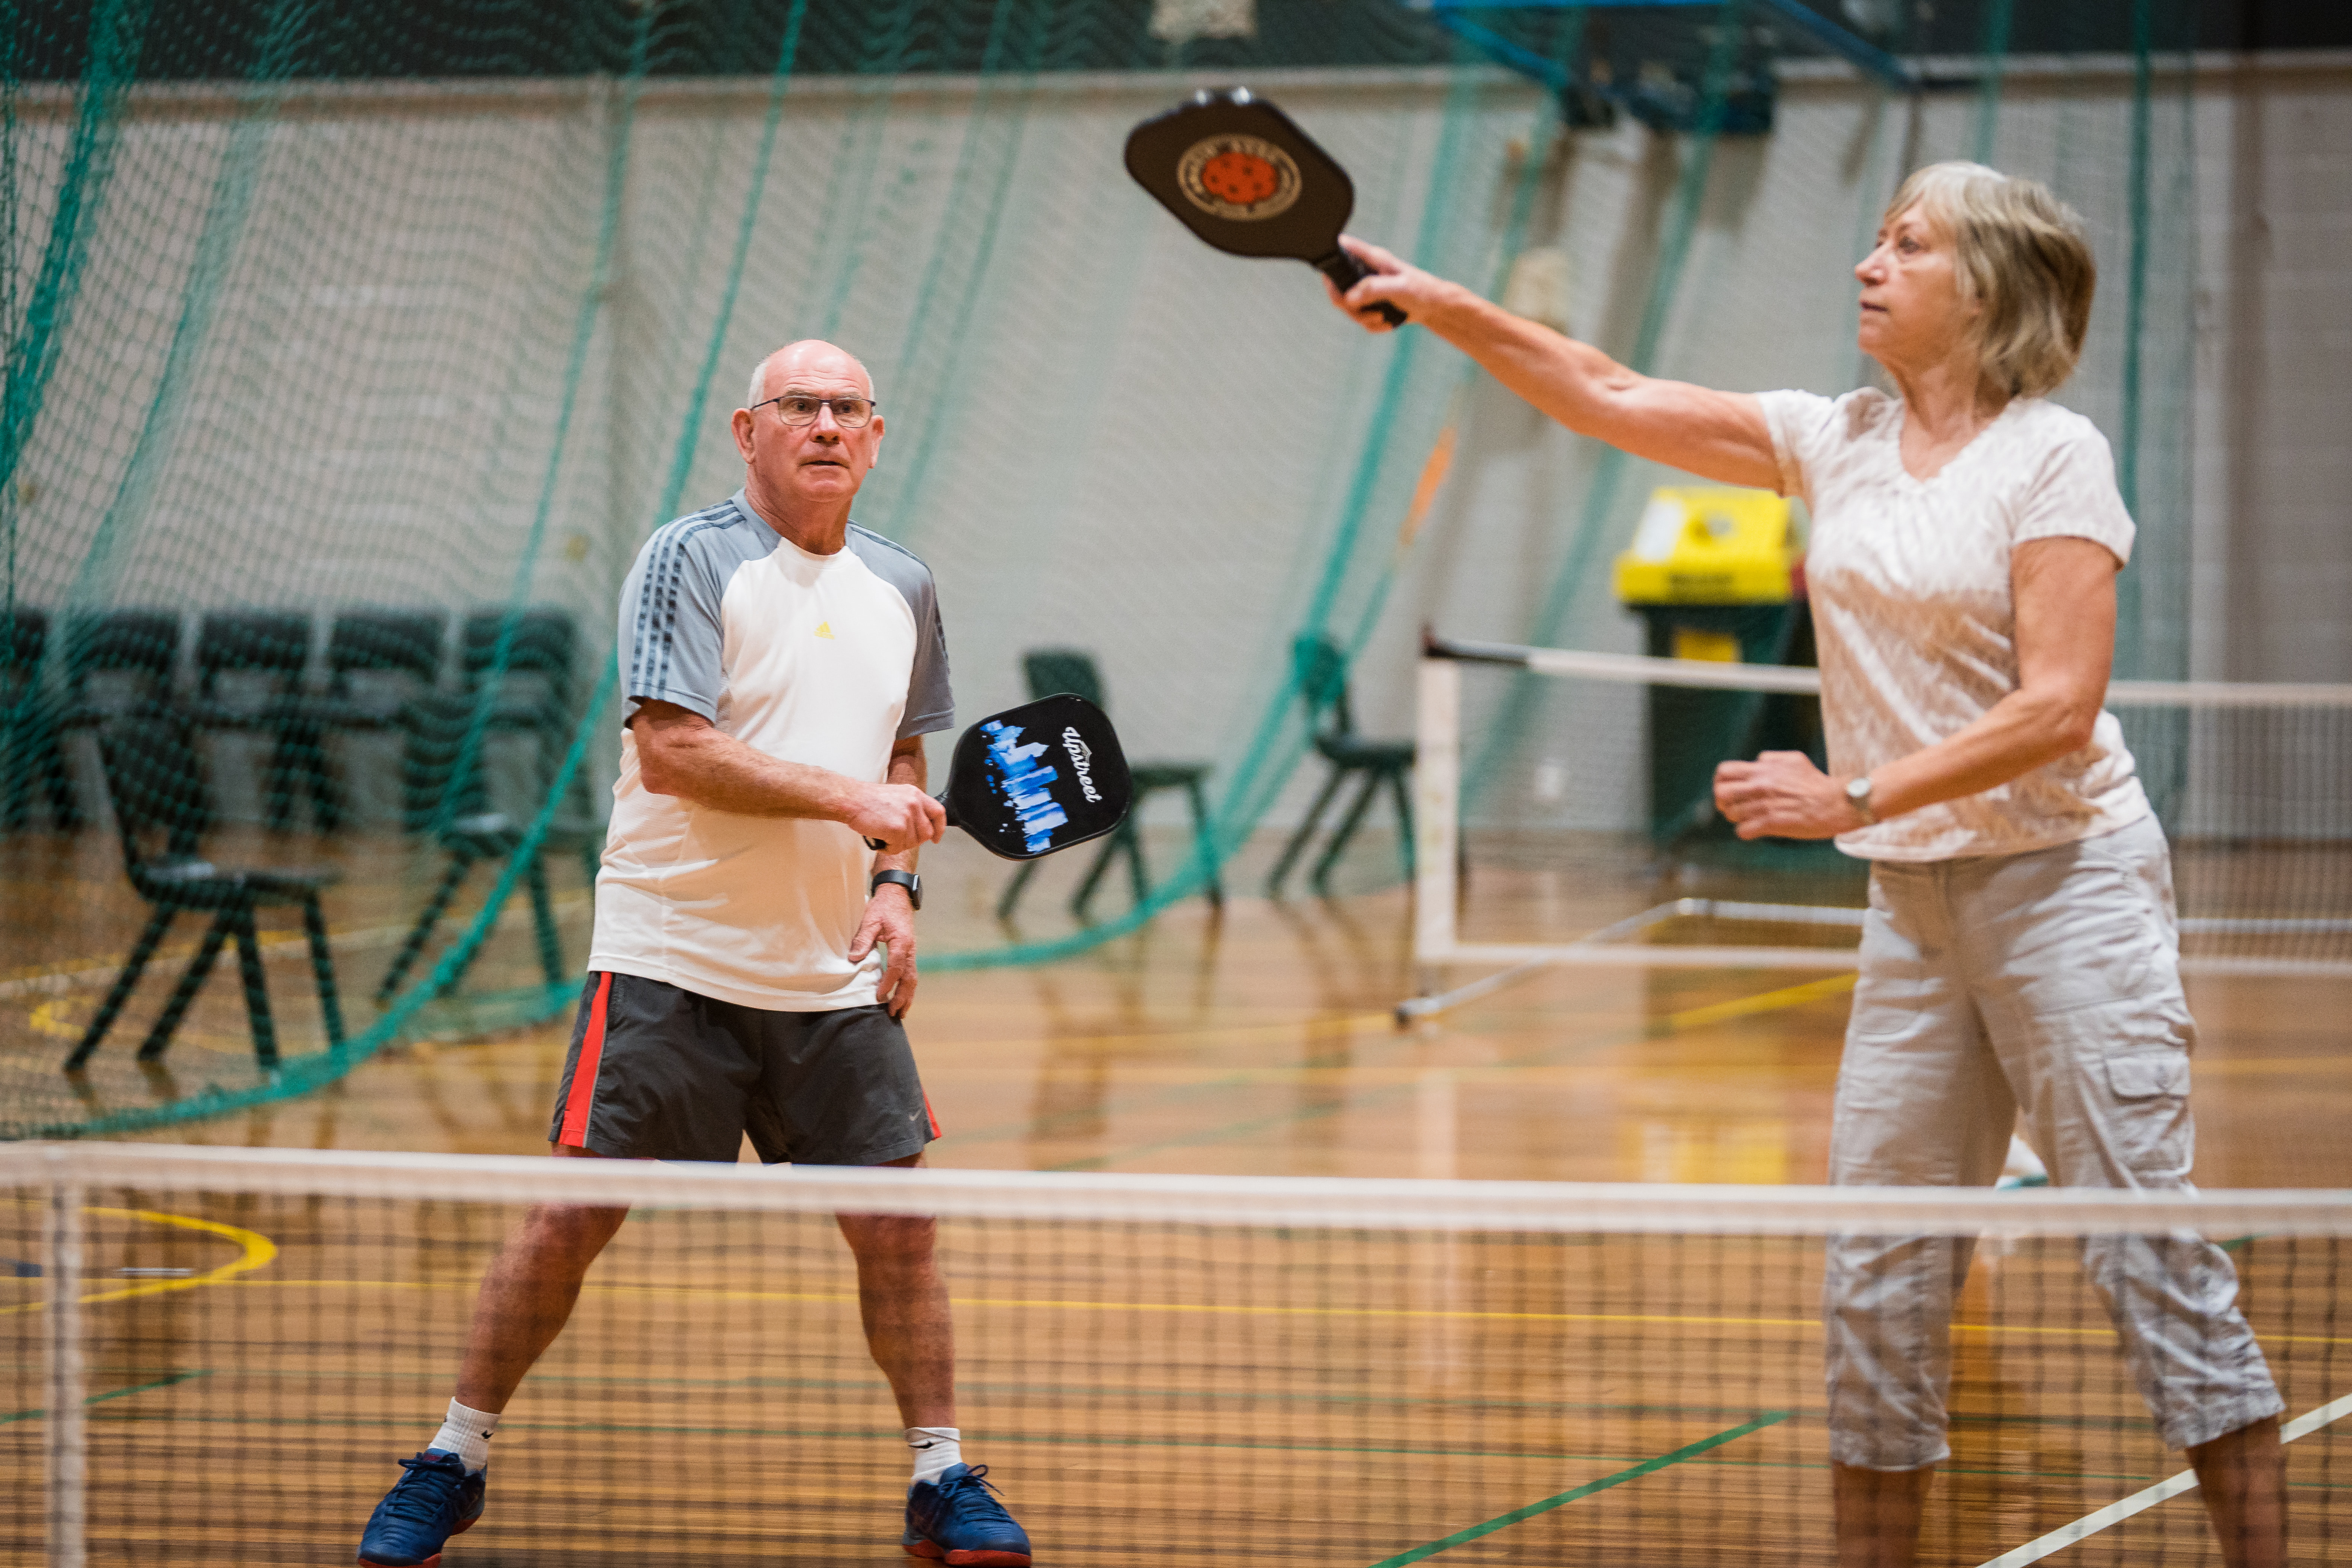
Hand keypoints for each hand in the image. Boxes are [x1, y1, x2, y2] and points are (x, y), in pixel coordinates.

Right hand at [846, 781, 944, 853]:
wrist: (852, 799)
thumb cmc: (868, 799)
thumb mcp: (897, 795)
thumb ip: (911, 807)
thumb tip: (919, 825)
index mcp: (915, 794)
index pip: (938, 812)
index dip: (939, 828)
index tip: (936, 837)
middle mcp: (914, 804)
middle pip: (926, 833)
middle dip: (914, 840)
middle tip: (899, 838)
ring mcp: (907, 817)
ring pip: (912, 843)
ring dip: (898, 844)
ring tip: (884, 835)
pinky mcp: (897, 829)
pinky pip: (898, 848)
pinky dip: (888, 848)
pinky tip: (879, 839)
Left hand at [848, 883, 918, 1018]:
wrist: (896, 894)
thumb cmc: (883, 906)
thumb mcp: (870, 920)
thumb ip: (863, 939)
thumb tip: (854, 958)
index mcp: (901, 942)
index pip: (896, 968)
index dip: (888, 983)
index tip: (879, 996)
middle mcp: (910, 949)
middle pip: (910, 978)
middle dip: (903, 997)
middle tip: (895, 1013)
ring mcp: (911, 951)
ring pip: (913, 978)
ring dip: (907, 996)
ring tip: (901, 1012)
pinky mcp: (908, 952)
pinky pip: (910, 973)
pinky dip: (907, 987)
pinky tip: (901, 996)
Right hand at [1321, 235, 1468, 332]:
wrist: (1436, 307)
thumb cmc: (1422, 291)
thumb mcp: (1400, 287)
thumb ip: (1374, 289)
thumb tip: (1349, 298)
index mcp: (1371, 258)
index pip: (1342, 248)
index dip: (1330, 259)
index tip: (1332, 279)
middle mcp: (1365, 271)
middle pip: (1337, 287)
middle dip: (1348, 305)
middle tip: (1366, 311)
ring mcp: (1367, 288)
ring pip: (1347, 306)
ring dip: (1363, 318)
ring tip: (1382, 318)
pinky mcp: (1371, 303)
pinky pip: (1360, 318)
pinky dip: (1372, 325)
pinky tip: (1387, 322)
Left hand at [1713, 752, 1860, 840]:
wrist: (1835, 803)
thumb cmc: (1816, 782)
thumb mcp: (1794, 760)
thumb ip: (1771, 759)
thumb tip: (1756, 762)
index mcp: (1763, 769)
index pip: (1724, 771)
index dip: (1721, 782)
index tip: (1729, 790)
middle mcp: (1759, 786)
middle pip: (1721, 793)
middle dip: (1724, 801)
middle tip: (1734, 806)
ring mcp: (1763, 805)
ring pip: (1731, 814)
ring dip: (1738, 817)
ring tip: (1751, 817)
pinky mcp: (1771, 824)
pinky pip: (1743, 831)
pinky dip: (1747, 831)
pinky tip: (1757, 828)